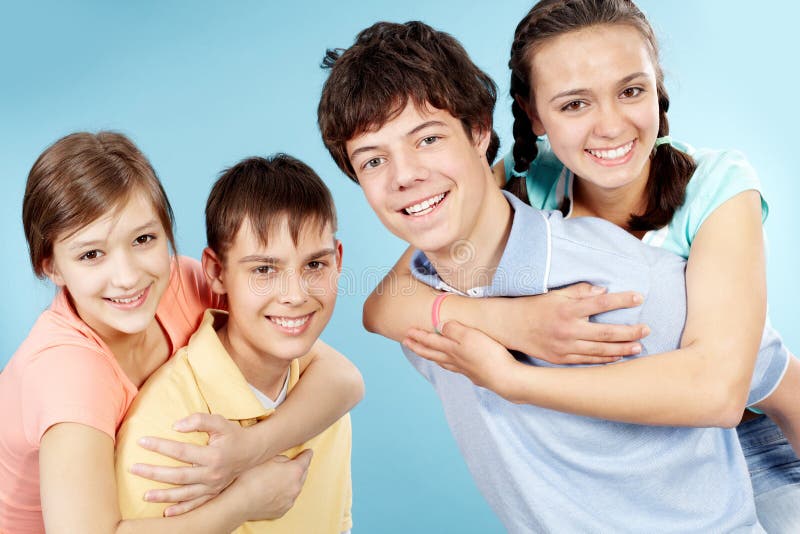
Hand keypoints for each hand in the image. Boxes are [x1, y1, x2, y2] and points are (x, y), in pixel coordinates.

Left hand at [131, 413, 253, 515]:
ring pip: (185, 494)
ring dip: (164, 496)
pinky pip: (196, 504)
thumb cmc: (232, 434)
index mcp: (213, 455)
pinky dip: (182, 510)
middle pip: (178, 476)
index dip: (160, 446)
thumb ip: (199, 420)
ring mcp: (213, 486)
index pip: (181, 451)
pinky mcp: (214, 493)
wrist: (252, 451)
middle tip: (134, 468)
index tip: (142, 442)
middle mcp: (213, 474)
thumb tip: (176, 426)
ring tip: (145, 496)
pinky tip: (166, 513)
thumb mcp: (219, 421)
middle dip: (154, 473)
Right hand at [234, 449, 312, 520]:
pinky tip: (276, 491)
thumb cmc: (251, 477)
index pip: (306, 459)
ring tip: (281, 478)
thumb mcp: (267, 458)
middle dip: (299, 468)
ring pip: (296, 487)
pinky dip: (285, 494)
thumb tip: (287, 461)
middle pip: (303, 474)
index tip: (308, 452)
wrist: (240, 502)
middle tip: (294, 463)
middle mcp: (296, 487)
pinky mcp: (282, 510)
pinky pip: (288, 499)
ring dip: (292, 482)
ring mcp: (290, 500)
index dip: (307, 454)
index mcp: (294, 471)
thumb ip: (282, 458)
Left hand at [404, 321, 517, 393]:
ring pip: (442, 362)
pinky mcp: (475, 374)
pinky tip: (452, 365)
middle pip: (432, 353)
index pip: (430, 341)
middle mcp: (455, 360)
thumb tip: (439, 325)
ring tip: (425, 353)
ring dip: (431, 356)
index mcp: (451, 350)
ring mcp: (464, 369)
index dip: (418, 336)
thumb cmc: (489, 355)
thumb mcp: (470, 335)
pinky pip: (455, 368)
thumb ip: (453, 329)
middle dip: (418, 347)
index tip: (407, 332)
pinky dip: (447, 364)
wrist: (505, 378)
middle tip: (406, 343)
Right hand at [498, 283, 648, 363]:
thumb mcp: (555, 293)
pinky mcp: (561, 359)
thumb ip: (580, 291)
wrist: (510, 326)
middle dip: (630, 331)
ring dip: (622, 348)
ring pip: (600, 350)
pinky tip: (618, 357)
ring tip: (639, 346)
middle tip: (647, 328)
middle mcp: (568, 329)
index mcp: (567, 308)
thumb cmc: (534, 306)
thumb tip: (603, 291)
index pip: (601, 303)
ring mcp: (565, 346)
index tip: (639, 297)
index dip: (622, 300)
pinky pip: (588, 360)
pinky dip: (605, 359)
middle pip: (607, 332)